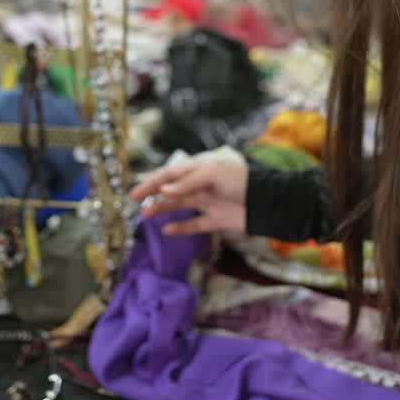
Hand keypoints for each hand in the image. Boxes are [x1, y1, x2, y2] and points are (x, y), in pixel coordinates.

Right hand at [130, 153, 248, 236]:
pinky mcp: (216, 220)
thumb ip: (187, 182)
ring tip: (145, 216)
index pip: (171, 174)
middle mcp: (202, 184)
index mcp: (200, 168)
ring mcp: (208, 202)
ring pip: (179, 206)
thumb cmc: (240, 180)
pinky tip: (166, 231)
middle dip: (152, 194)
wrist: (266, 202)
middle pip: (172, 189)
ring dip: (161, 209)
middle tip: (133, 202)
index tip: (135, 192)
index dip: (152, 182)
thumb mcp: (212, 173)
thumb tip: (164, 191)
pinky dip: (180, 228)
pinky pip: (194, 225)